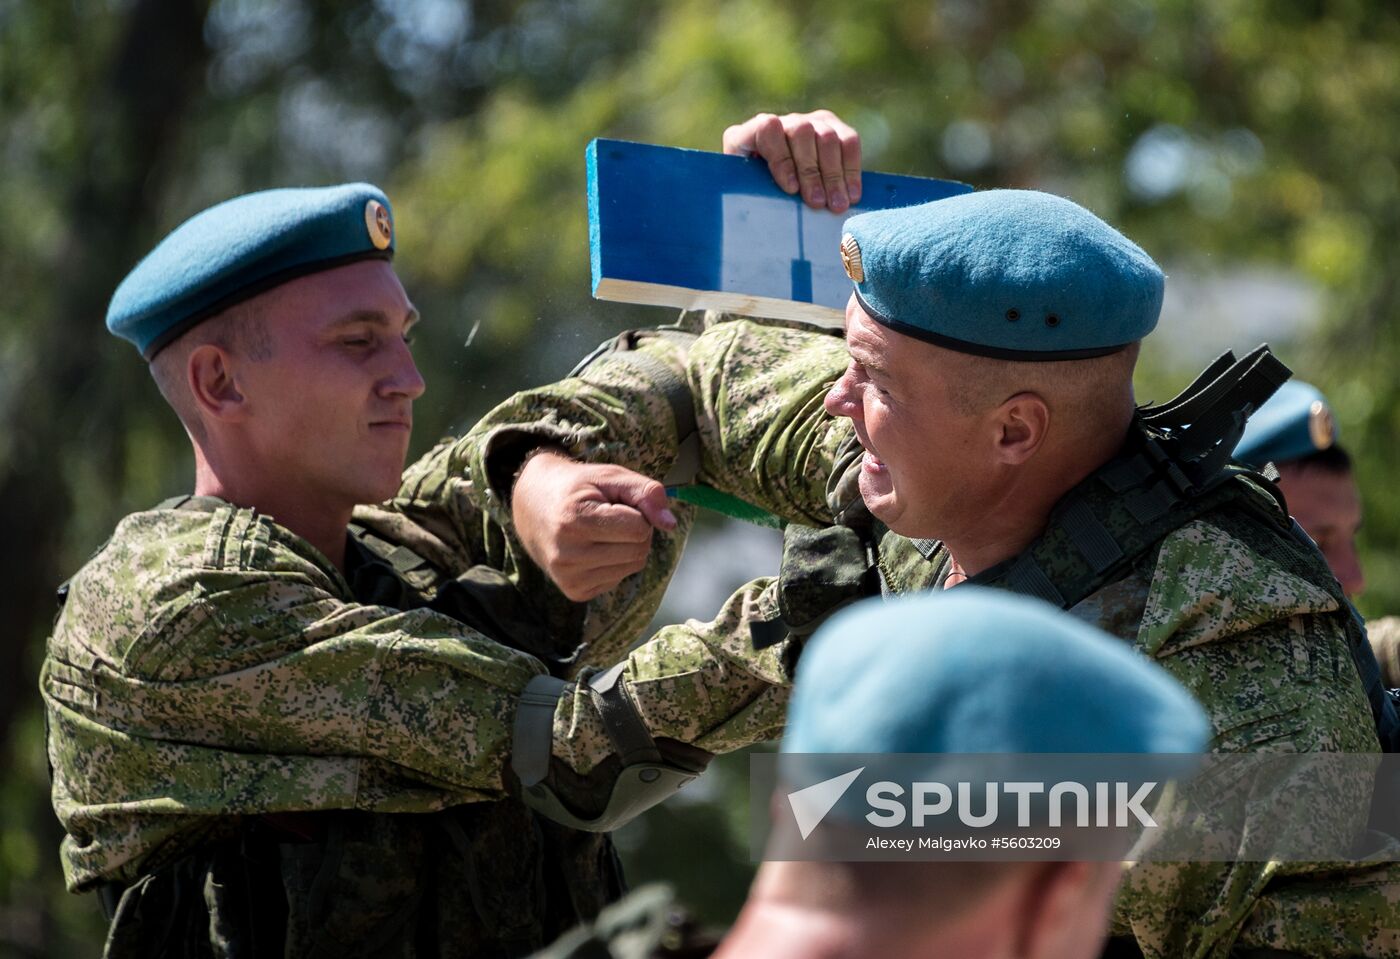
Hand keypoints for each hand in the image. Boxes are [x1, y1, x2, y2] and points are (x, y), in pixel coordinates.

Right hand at [511, 451, 677, 601]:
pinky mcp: (574, 592)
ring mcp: (569, 577)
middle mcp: (567, 554)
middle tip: (612, 517)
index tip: (618, 504)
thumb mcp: (610, 477)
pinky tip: (593, 548)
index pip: (639, 528)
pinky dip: (615, 562)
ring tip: (602, 532)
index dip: (638, 513)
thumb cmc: (577, 487)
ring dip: (628, 547)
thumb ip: (646, 493)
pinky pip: (619, 579)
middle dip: (637, 531)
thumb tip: (670, 524)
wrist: (532, 506)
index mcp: (574, 520)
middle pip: (639, 551)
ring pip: (633, 567)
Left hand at [722, 109, 862, 212]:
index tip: (791, 189)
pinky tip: (852, 194)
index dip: (781, 158)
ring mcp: (811, 122)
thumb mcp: (745, 195)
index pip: (767, 130)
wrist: (780, 190)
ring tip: (837, 205)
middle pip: (801, 133)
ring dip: (834, 175)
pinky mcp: (835, 128)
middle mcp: (783, 123)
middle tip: (817, 204)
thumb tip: (760, 217)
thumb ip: (747, 194)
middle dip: (811, 172)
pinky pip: (849, 142)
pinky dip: (852, 170)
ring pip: (827, 137)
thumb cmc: (756, 198)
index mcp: (751, 134)